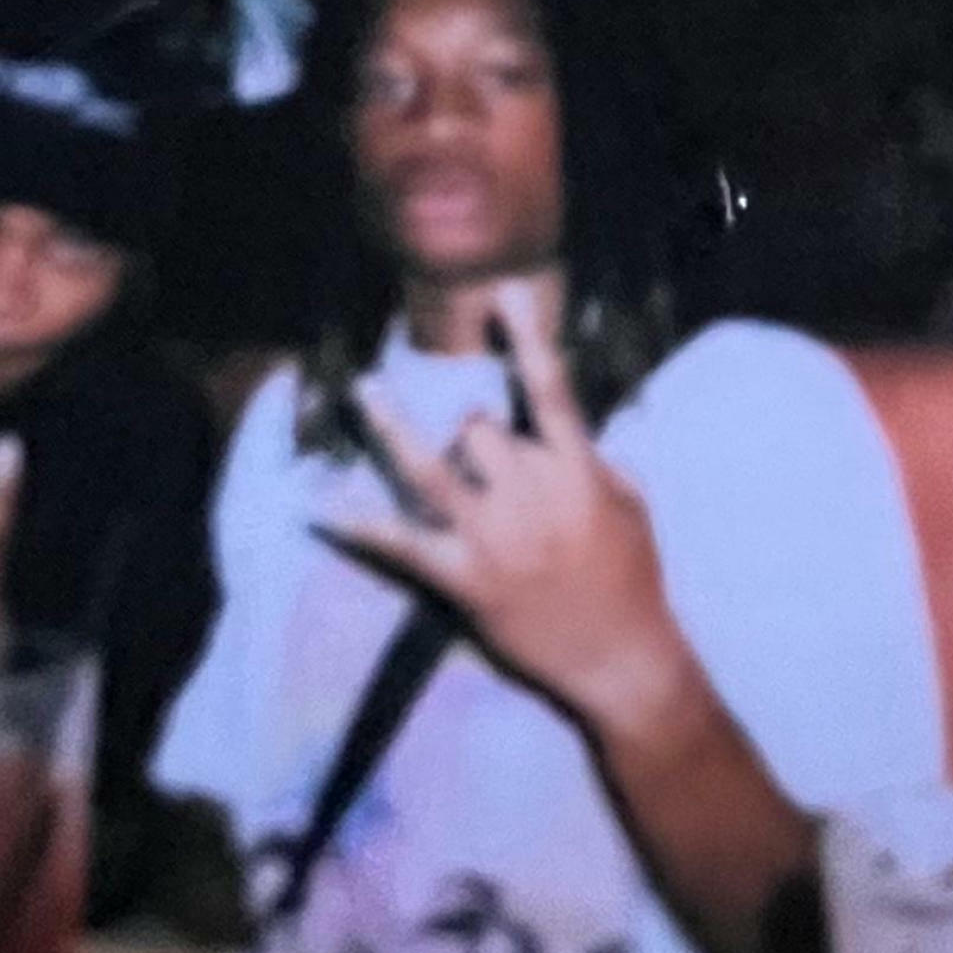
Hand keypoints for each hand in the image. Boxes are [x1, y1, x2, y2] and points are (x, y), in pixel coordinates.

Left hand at [323, 278, 691, 734]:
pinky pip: (401, 545)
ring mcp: (494, 538)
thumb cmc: (634, 579)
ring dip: (392, 427)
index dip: (528, 338)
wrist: (622, 659)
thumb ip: (600, 459)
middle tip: (477, 454)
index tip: (503, 293)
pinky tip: (317, 508)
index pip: (551, 391)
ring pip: (431, 469)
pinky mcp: (465, 580)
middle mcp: (531, 496)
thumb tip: (575, 428)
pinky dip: (357, 527)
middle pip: (478, 429)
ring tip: (363, 391)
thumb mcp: (632, 506)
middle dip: (471, 428)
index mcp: (578, 471)